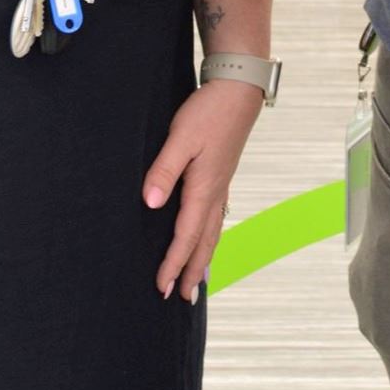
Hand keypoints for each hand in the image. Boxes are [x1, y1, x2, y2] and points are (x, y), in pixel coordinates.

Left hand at [142, 80, 265, 302]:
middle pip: (203, 243)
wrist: (239, 90)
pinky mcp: (221, 176)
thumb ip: (164, 169)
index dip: (172, 264)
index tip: (161, 287)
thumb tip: (151, 202)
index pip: (186, 236)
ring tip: (197, 280)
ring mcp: (221, 186)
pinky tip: (207, 238)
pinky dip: (210, 237)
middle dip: (191, 272)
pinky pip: (216, 217)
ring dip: (203, 258)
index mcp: (204, 189)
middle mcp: (215, 193)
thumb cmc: (209, 112)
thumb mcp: (181, 137)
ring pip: (212, 232)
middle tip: (181, 298)